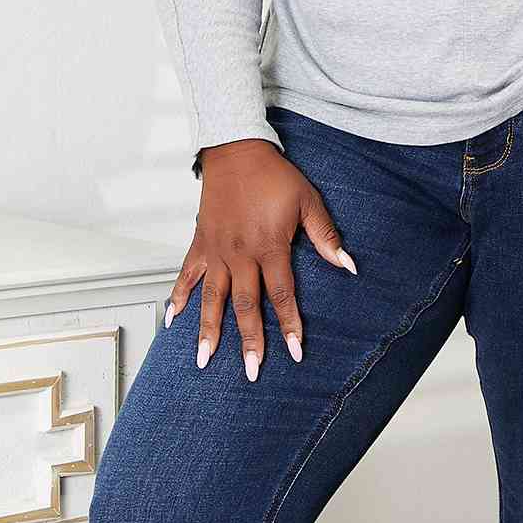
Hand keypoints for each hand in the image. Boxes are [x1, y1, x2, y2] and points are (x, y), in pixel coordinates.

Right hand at [163, 138, 356, 380]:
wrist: (237, 151)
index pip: (282, 294)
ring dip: (209, 331)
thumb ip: (326, 236)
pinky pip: (187, 275)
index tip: (295, 351)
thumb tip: (348, 264)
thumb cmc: (273, 175)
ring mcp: (217, 251)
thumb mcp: (308, 201)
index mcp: (269, 246)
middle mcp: (241, 254)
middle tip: (251, 372)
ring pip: (212, 299)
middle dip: (250, 341)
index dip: (290, 324)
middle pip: (246, 306)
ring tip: (204, 360)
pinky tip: (173, 319)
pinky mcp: (200, 242)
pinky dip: (179, 297)